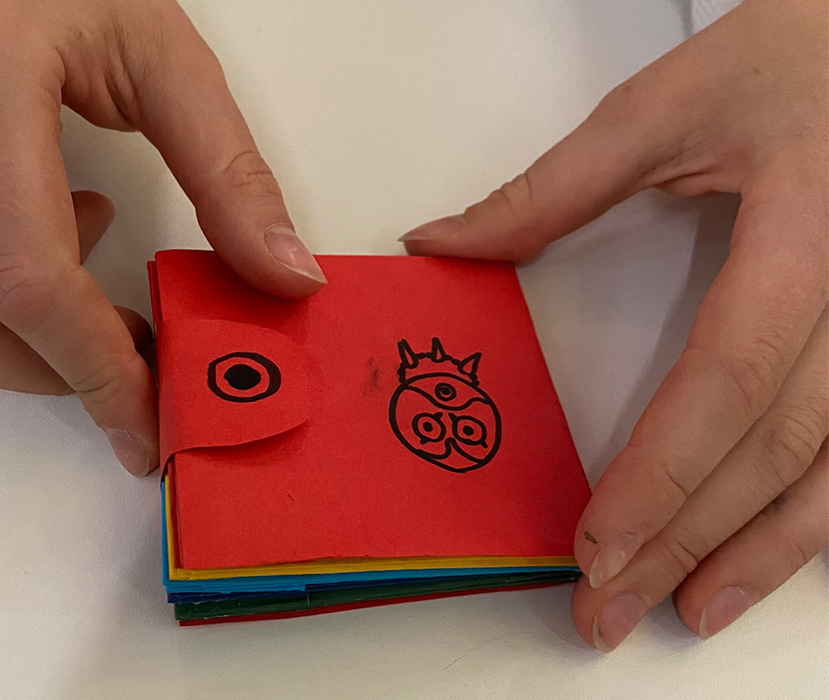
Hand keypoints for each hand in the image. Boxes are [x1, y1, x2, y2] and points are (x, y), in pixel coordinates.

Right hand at [0, 0, 325, 475]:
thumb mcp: (168, 59)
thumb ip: (230, 175)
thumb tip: (284, 280)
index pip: (27, 275)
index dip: (93, 368)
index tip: (146, 420)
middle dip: (43, 376)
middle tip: (128, 371)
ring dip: (18, 335)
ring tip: (93, 267)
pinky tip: (50, 226)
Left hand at [402, 0, 826, 648]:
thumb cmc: (786, 59)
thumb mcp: (664, 107)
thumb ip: (551, 188)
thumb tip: (442, 244)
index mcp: (804, 231)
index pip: (731, 371)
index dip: (665, 466)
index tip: (597, 539)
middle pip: (775, 442)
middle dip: (689, 537)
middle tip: (612, 606)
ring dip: (758, 552)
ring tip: (686, 613)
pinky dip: (808, 514)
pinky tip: (761, 558)